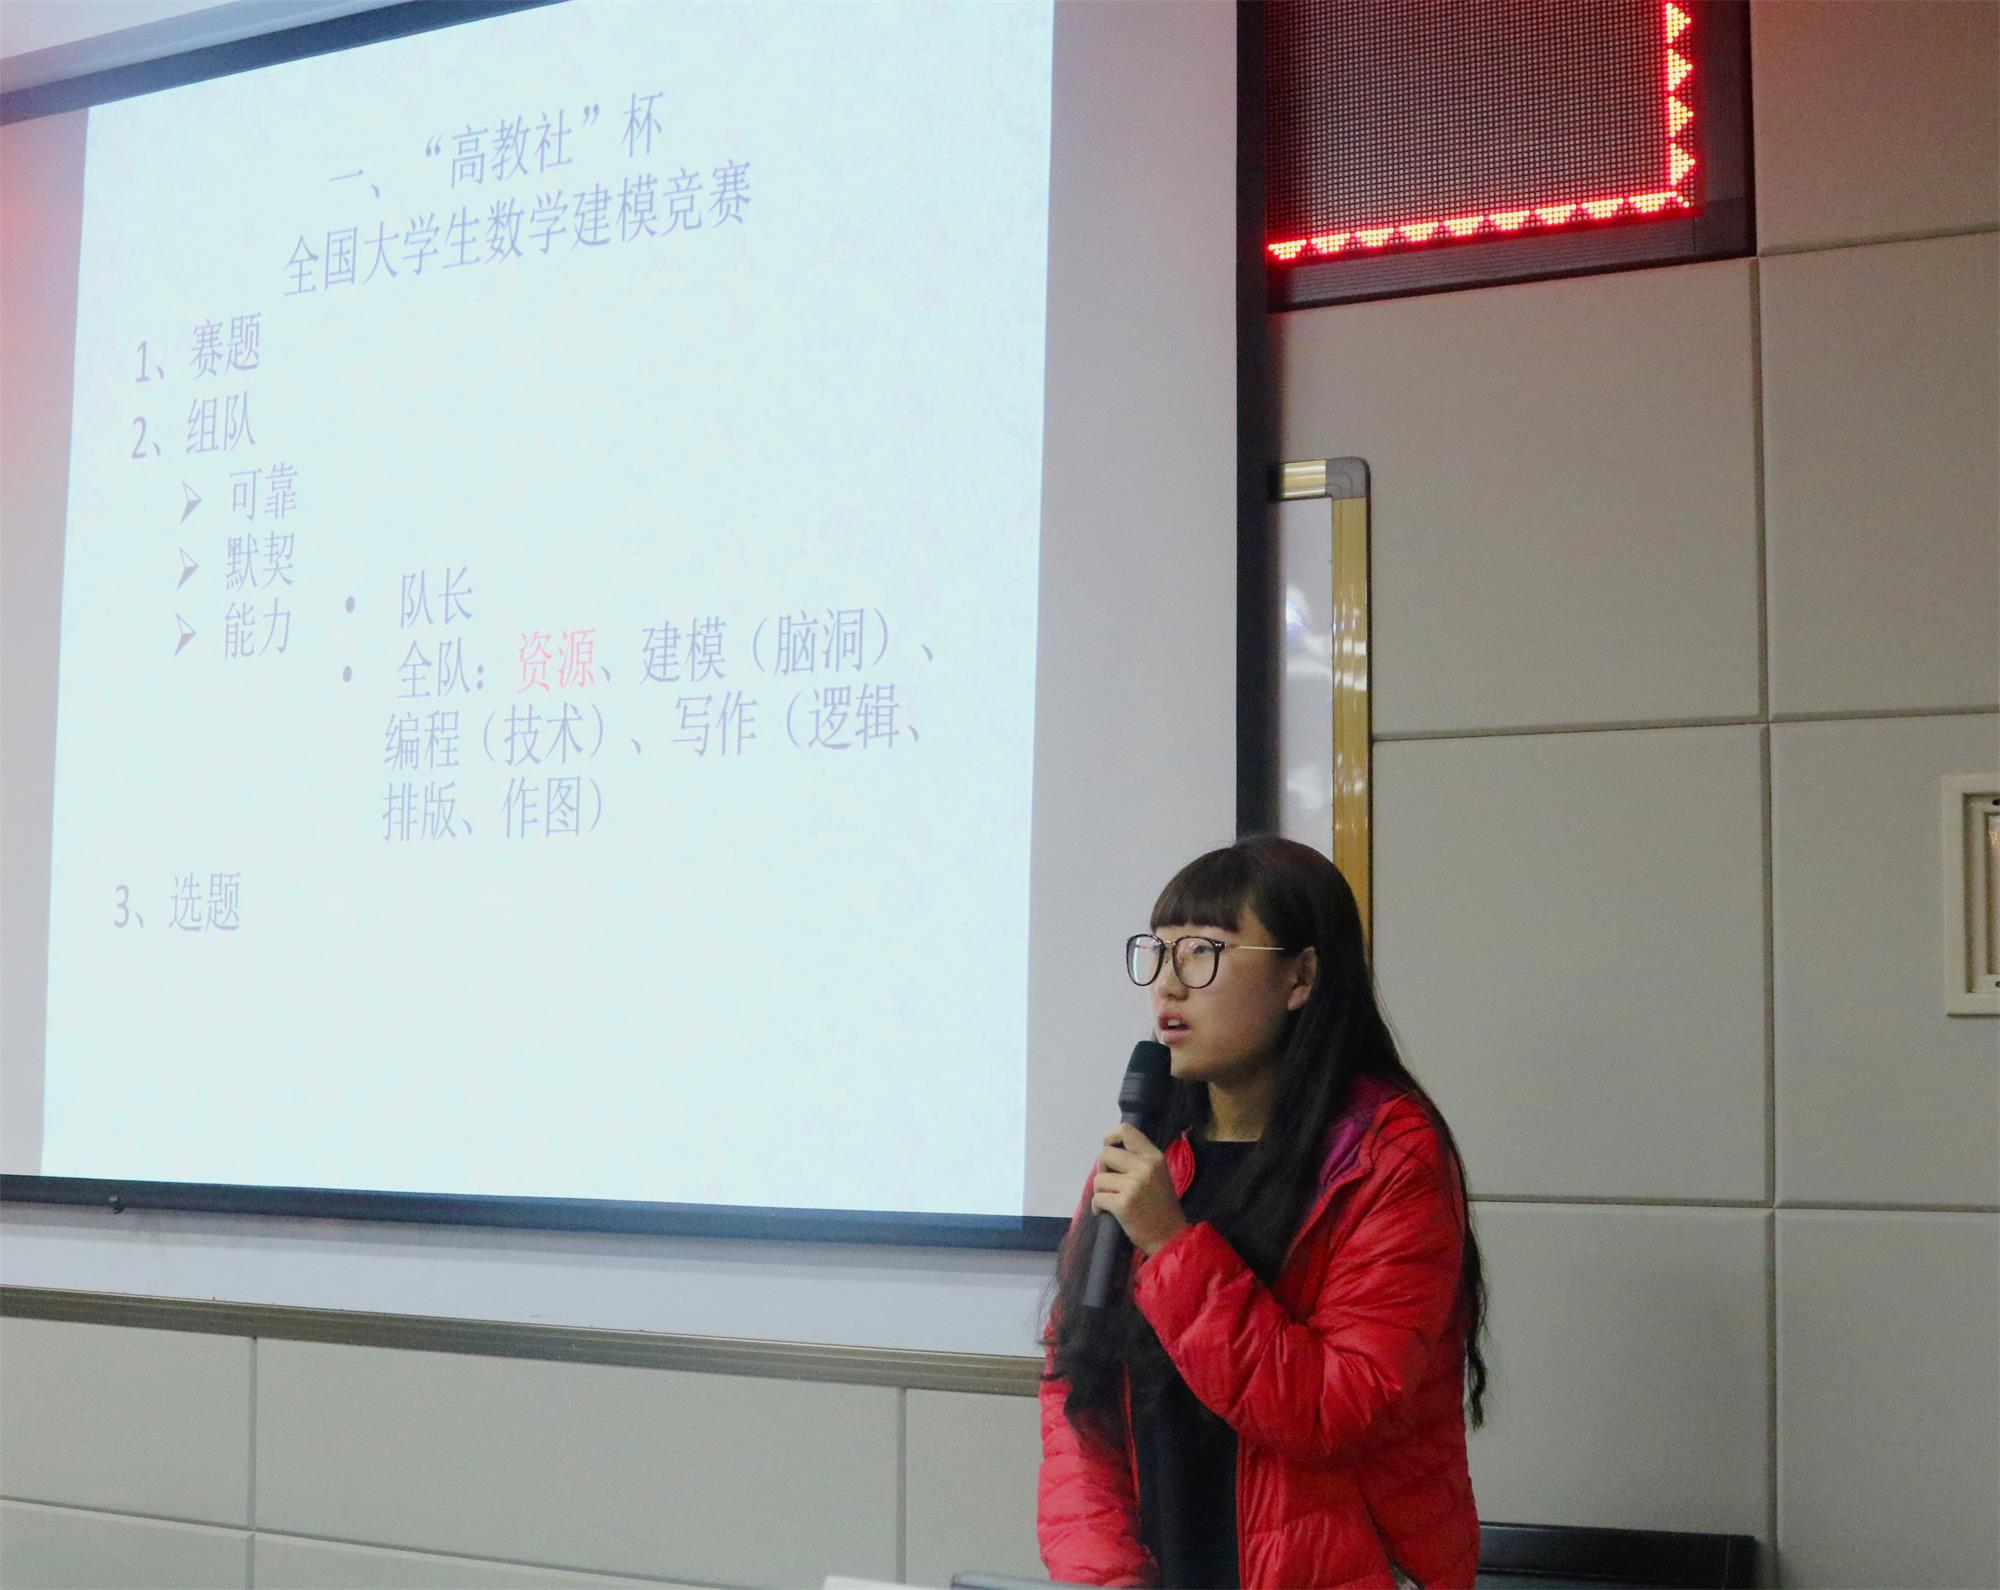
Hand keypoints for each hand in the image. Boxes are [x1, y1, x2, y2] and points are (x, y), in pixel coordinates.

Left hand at [1091, 1123, 1188, 1256]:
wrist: (1170, 1236)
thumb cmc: (1161, 1205)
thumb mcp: (1157, 1174)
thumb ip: (1137, 1160)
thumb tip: (1108, 1151)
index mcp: (1154, 1156)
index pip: (1126, 1130)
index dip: (1110, 1137)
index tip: (1109, 1149)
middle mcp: (1145, 1167)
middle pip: (1105, 1154)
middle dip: (1102, 1169)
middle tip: (1110, 1183)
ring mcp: (1134, 1185)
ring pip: (1099, 1178)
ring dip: (1100, 1191)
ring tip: (1111, 1200)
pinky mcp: (1123, 1203)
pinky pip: (1097, 1198)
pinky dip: (1097, 1206)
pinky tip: (1105, 1211)